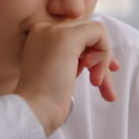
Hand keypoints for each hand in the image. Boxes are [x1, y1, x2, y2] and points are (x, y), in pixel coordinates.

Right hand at [14, 19, 119, 136]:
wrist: (34, 111)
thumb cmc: (45, 101)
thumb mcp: (60, 72)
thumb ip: (73, 58)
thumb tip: (99, 52)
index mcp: (40, 36)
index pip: (76, 33)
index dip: (92, 50)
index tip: (101, 72)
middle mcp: (44, 28)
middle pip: (86, 33)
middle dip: (102, 56)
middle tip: (105, 81)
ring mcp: (54, 30)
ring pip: (95, 32)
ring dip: (103, 59)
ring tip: (97, 83)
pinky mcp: (67, 36)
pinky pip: (99, 33)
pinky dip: (104, 55)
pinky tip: (94, 77)